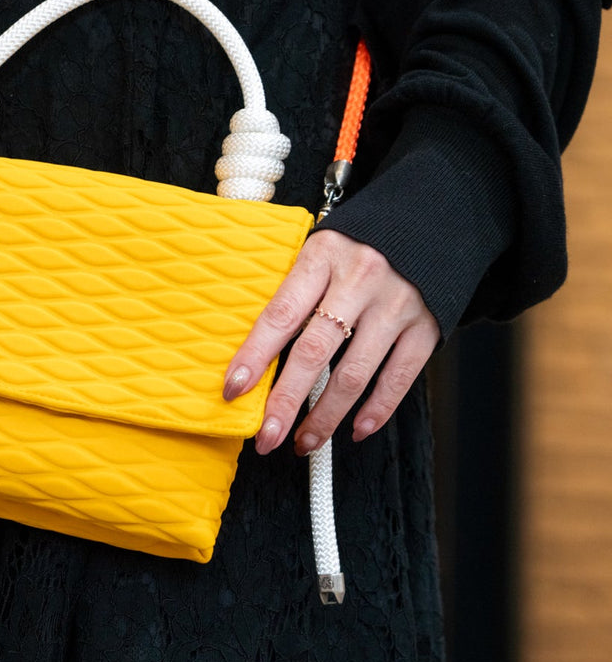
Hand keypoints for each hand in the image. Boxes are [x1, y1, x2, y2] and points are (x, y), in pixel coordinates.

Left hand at [223, 229, 439, 454]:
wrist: (428, 219)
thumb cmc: (356, 244)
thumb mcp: (318, 251)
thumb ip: (293, 291)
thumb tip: (253, 352)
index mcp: (322, 256)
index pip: (281, 314)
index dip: (255, 355)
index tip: (233, 389)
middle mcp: (360, 280)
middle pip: (315, 351)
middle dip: (286, 401)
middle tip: (266, 436)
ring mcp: (396, 305)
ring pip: (354, 374)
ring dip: (325, 417)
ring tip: (303, 442)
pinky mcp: (426, 326)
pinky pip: (399, 378)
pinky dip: (376, 411)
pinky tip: (354, 431)